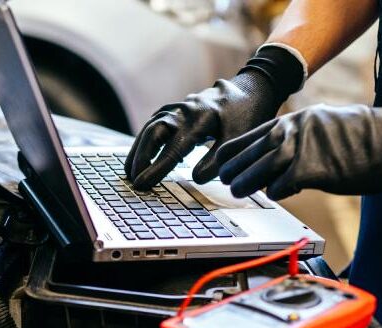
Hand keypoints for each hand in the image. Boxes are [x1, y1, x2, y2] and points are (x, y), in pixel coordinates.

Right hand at [124, 44, 305, 189]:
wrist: (251, 90)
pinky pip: (155, 123)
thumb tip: (195, 179)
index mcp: (201, 118)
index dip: (156, 168)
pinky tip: (140, 153)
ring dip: (139, 148)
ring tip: (130, 171)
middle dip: (141, 157)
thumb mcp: (239, 139)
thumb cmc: (247, 116)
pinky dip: (145, 139)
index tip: (143, 184)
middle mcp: (186, 110)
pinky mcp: (177, 109)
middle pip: (155, 132)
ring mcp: (179, 107)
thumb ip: (218, 159)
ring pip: (152, 126)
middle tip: (132, 180)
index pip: (174, 148)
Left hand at [216, 92, 381, 198]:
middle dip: (232, 169)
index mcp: (296, 119)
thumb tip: (285, 160)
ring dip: (245, 183)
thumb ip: (302, 140)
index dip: (231, 153)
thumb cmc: (367, 137)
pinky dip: (276, 193)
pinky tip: (277, 195)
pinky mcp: (315, 169)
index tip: (220, 166)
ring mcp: (303, 148)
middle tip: (223, 182)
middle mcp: (294, 130)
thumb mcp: (326, 128)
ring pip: (258, 169)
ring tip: (237, 192)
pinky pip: (282, 185)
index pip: (249, 135)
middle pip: (248, 152)